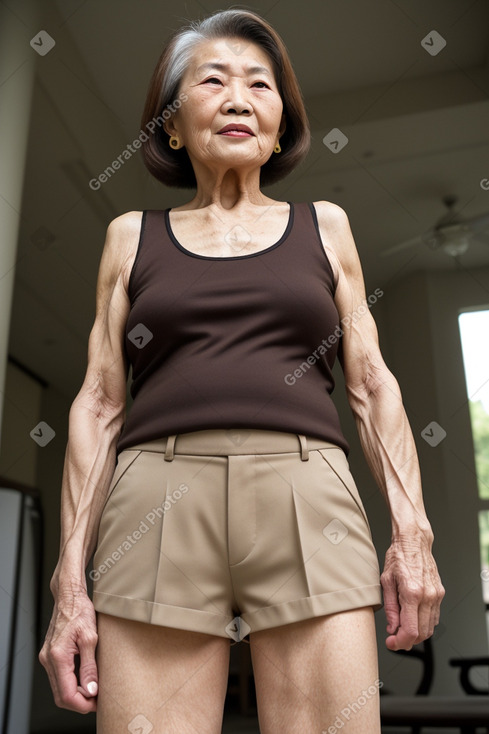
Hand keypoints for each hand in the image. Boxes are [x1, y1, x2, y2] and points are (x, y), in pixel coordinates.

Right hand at [39, 587, 98, 712]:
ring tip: (94, 691)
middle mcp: (48, 659)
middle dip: (79, 703)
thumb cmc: (80, 611)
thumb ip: (90, 666)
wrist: (69, 596)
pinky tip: (84, 681)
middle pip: (61, 696)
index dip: (83, 704)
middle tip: (97, 701)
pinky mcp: (50, 655)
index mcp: (58, 656)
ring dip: (75, 694)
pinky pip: (58, 678)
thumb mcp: (91, 638)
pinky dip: (70, 684)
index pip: (67, 694)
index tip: (97, 704)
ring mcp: (47, 657)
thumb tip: (91, 690)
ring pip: (58, 688)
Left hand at [380, 532, 444, 650]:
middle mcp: (427, 596)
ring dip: (416, 634)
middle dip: (407, 641)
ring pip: (430, 628)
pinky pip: (434, 617)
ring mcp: (436, 595)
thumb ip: (390, 607)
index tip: (392, 643)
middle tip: (394, 638)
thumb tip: (392, 627)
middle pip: (422, 633)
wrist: (414, 541)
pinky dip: (424, 623)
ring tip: (401, 628)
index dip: (400, 642)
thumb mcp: (386, 581)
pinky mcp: (440, 594)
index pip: (410, 630)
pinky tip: (412, 618)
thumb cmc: (398, 556)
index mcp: (412, 592)